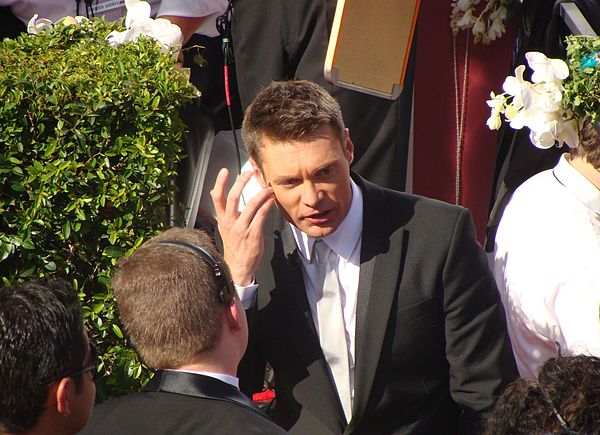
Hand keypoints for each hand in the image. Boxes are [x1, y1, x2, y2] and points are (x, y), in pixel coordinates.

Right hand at [211, 169, 274, 285]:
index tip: (224, 171)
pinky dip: (267, 205)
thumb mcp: (224, 228)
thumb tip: (214, 192)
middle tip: (249, 172)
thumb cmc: (234, 246)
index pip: (217, 198)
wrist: (238, 267)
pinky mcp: (253, 234)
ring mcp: (242, 229)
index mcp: (223, 220)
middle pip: (233, 198)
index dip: (220, 183)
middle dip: (241, 183)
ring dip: (260, 194)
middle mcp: (230, 223)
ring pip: (250, 205)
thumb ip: (222, 210)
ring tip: (268, 187)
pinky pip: (261, 216)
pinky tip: (271, 200)